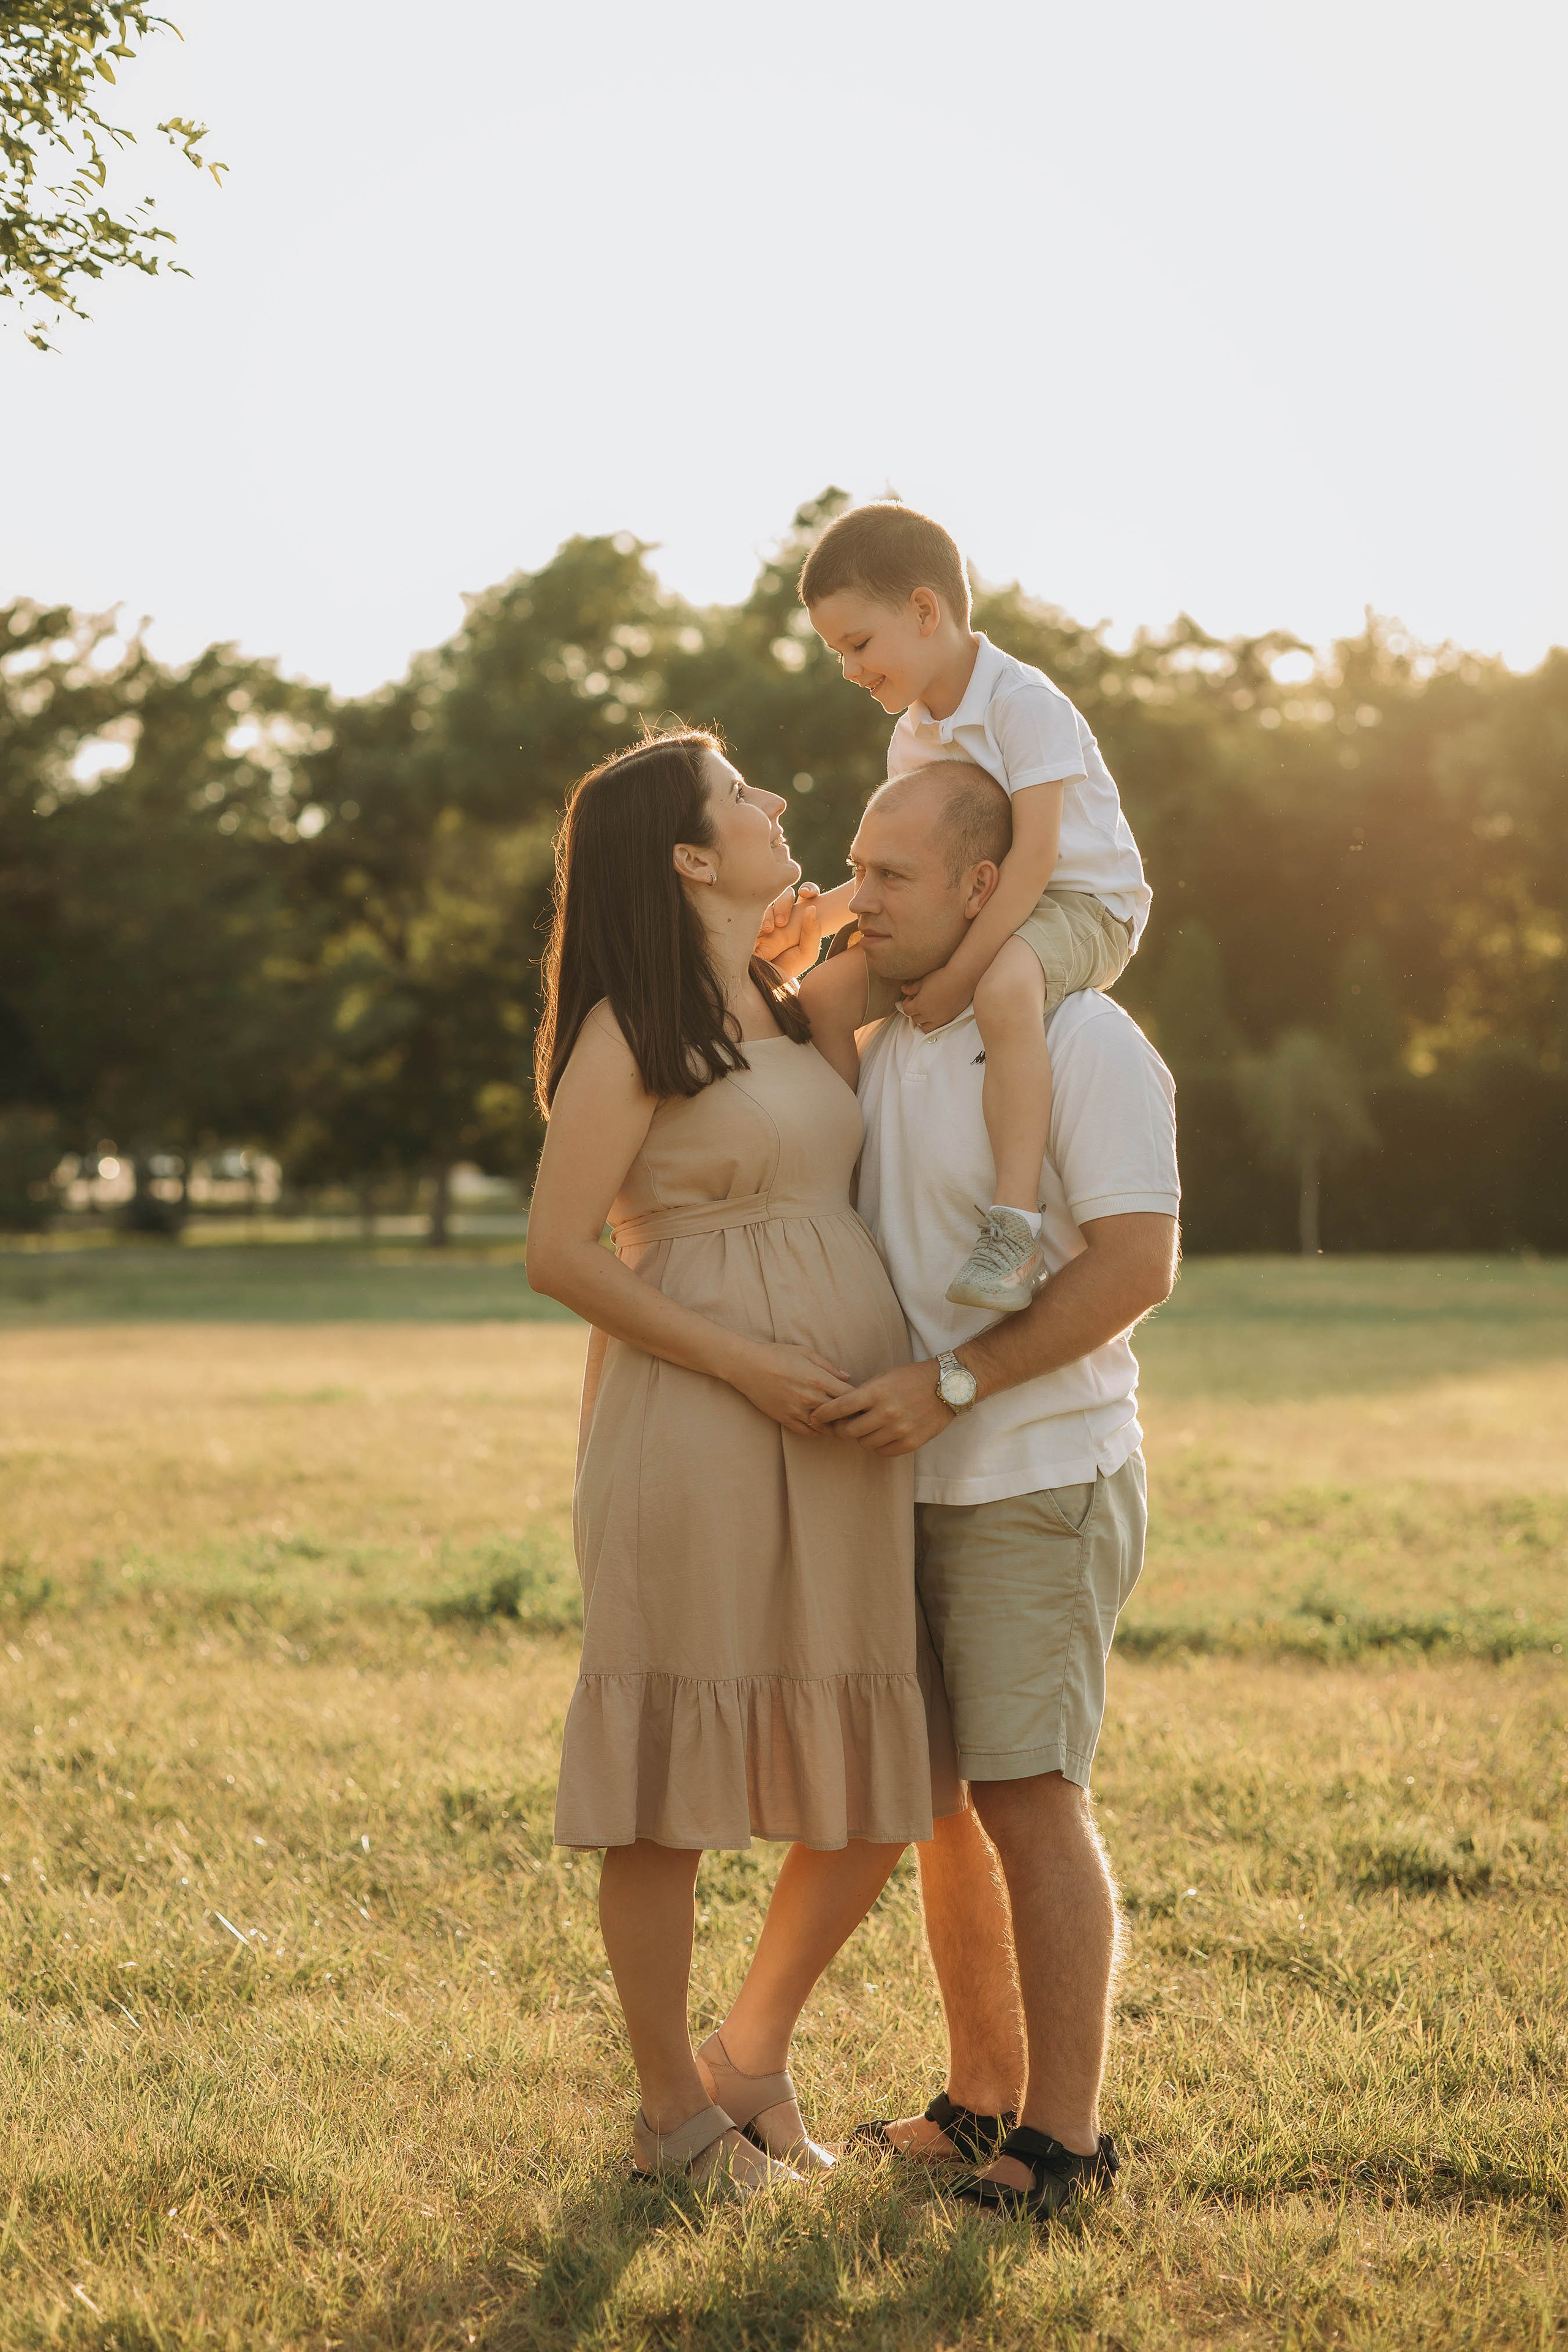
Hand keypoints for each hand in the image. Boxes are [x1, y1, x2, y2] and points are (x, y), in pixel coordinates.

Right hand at [731, 1340, 851, 1437]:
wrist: (747, 1366)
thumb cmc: (776, 1355)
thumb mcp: (805, 1353)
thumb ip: (828, 1366)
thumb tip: (846, 1377)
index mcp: (819, 1380)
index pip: (849, 1396)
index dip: (857, 1398)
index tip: (859, 1398)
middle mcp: (811, 1398)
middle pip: (840, 1414)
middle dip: (848, 1414)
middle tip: (853, 1414)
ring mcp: (798, 1411)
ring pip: (825, 1427)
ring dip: (833, 1426)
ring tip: (837, 1422)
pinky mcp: (785, 1419)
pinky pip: (807, 1432)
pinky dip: (816, 1432)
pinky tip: (819, 1426)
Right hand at [754, 884, 823, 981]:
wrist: (762, 983)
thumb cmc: (785, 970)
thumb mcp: (806, 954)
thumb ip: (812, 932)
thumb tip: (811, 908)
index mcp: (796, 919)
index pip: (806, 894)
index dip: (810, 889)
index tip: (807, 894)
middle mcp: (780, 914)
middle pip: (785, 893)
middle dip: (785, 903)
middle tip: (783, 923)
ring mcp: (762, 916)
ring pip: (768, 899)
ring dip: (770, 911)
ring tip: (768, 930)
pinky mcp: (746, 920)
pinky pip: (751, 907)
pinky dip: (756, 915)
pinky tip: (758, 931)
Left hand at [809, 1359, 955, 1454]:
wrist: (947, 1386)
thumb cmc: (912, 1378)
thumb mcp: (884, 1378)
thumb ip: (863, 1394)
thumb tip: (840, 1409)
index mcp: (876, 1393)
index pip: (840, 1408)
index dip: (823, 1414)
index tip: (815, 1416)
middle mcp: (886, 1413)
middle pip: (849, 1431)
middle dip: (841, 1429)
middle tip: (842, 1425)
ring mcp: (899, 1430)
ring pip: (865, 1444)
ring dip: (861, 1437)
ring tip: (867, 1428)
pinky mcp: (911, 1443)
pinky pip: (883, 1452)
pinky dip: (878, 1445)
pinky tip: (881, 1435)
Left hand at [898, 963, 970, 1032]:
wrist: (962, 979)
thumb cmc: (942, 977)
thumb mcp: (924, 981)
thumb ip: (912, 988)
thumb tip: (903, 989)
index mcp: (920, 1005)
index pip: (907, 1010)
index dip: (907, 1003)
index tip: (911, 997)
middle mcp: (928, 1015)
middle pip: (915, 1019)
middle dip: (914, 1011)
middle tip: (919, 1001)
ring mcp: (939, 1019)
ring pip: (925, 1027)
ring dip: (923, 1020)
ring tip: (926, 1010)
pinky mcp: (949, 1019)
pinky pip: (937, 1027)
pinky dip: (933, 1023)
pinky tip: (935, 1013)